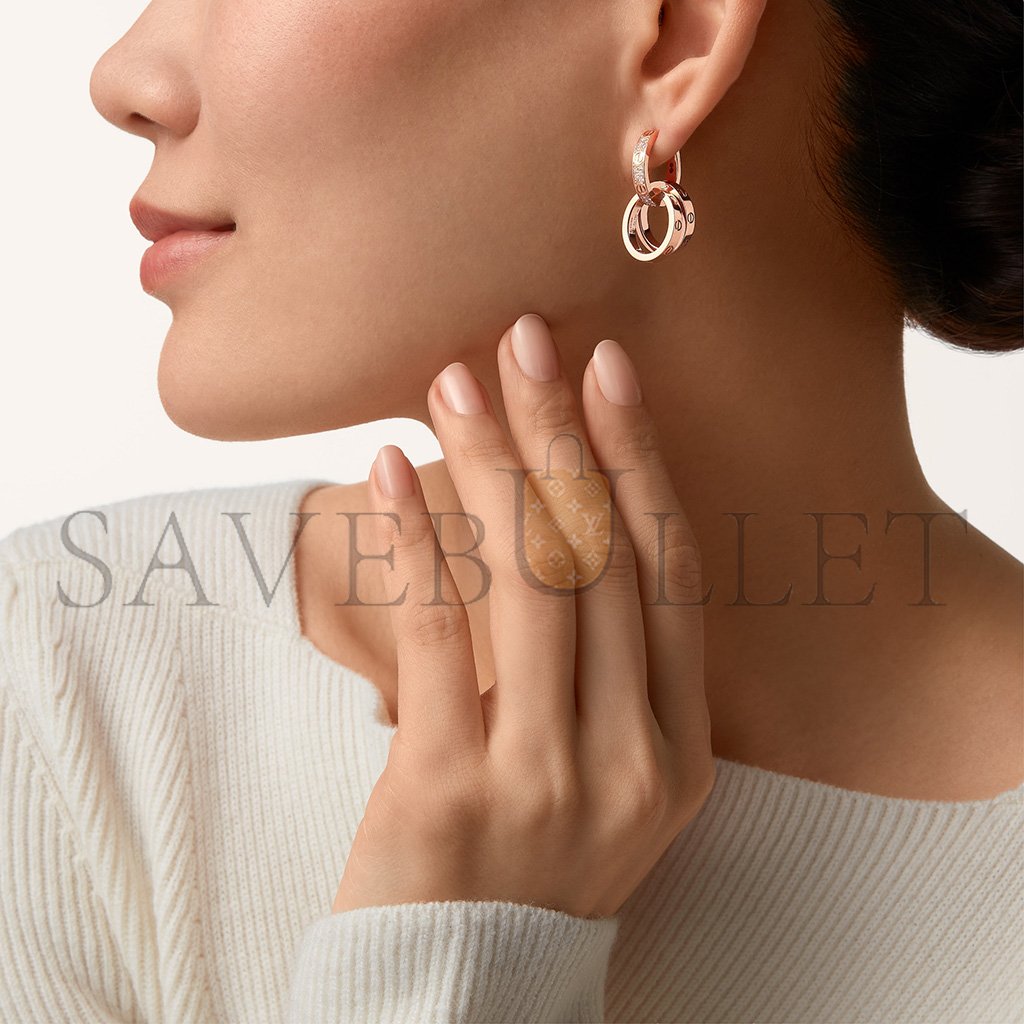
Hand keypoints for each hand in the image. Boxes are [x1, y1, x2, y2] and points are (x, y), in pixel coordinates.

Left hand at [332, 313, 712, 919]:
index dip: (640, 464)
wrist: (460, 993)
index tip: (610, 375)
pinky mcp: (447, 790)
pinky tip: (387, 469)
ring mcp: (545, 778)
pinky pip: (436, 636)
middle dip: (562, 436)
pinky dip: (413, 541)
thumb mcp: (603, 780)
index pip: (670, 576)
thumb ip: (606, 675)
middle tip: (527, 341)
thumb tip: (565, 522)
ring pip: (529, 582)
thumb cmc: (527, 868)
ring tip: (455, 382)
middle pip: (601, 559)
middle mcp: (629, 759)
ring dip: (493, 466)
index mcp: (678, 751)